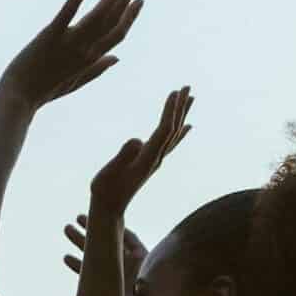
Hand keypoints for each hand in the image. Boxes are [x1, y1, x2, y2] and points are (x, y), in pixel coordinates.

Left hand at [0, 0, 143, 108]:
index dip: (131, 16)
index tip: (139, 0)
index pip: (118, 34)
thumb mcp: (76, 82)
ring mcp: (68, 42)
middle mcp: (85, 50)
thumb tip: (117, 58)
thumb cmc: (45, 90)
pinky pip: (67, 13)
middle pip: (113, 20)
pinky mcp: (50, 35)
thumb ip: (98, 69)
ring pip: (98, 15)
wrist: (19, 98)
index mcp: (91, 59)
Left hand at [59, 221, 147, 295]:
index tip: (64, 257)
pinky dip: (122, 230)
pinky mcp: (143, 255)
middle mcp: (117, 271)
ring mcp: (130, 262)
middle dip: (80, 240)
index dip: (75, 263)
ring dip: (97, 229)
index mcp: (107, 285)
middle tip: (66, 228)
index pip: (87, 272)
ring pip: (110, 241)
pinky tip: (112, 220)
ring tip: (79, 217)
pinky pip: (132, 239)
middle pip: (95, 252)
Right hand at [90, 87, 192, 216]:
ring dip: (182, 115)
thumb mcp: (109, 172)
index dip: (170, 111)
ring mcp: (155, 161)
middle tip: (188, 87)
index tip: (175, 92)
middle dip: (180, 107)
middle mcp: (156, 159)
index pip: (164, 130)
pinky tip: (187, 127)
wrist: (109, 208)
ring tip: (190, 98)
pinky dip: (180, 131)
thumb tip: (137, 140)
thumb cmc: (105, 190)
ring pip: (175, 134)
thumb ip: (123, 156)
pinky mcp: (151, 162)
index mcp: (147, 158)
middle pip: (174, 129)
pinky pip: (170, 143)